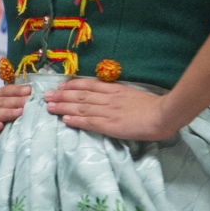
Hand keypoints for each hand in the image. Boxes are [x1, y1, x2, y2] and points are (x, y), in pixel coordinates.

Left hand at [43, 78, 174, 140]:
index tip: (60, 85)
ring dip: (64, 107)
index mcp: (115, 90)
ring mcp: (108, 112)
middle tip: (46, 95)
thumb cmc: (153, 106)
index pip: (89, 85)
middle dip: (62, 95)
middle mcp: (108, 99)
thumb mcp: (133, 94)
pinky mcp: (110, 125)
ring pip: (81, 108)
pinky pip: (89, 122)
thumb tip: (109, 95)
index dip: (73, 85)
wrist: (163, 114)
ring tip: (49, 106)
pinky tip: (65, 120)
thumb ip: (119, 95)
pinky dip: (76, 120)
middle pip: (80, 96)